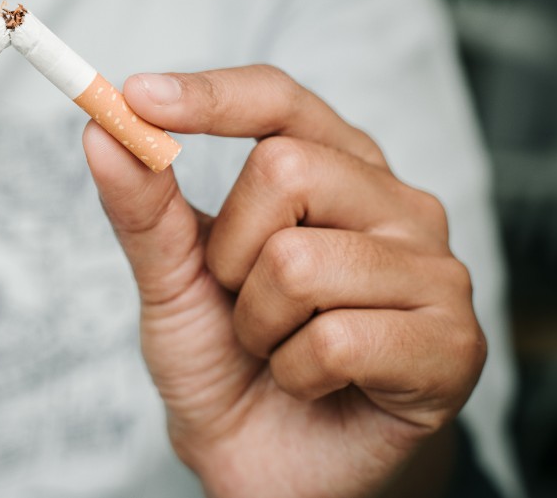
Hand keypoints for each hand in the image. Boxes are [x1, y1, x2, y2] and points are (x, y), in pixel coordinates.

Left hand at [82, 65, 484, 497]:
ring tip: (280, 349)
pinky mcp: (454, 344)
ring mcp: (436, 270)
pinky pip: (337, 339)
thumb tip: (102, 130)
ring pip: (301, 262)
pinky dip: (297, 374)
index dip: (211, 95)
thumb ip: (145, 208)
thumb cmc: (233, 362)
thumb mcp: (172, 281)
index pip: (278, 100)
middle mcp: (395, 204)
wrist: (274, 468)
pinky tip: (315, 386)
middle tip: (243, 301)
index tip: (137, 97)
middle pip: (285, 168)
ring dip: (259, 325)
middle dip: (230, 252)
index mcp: (336, 168)